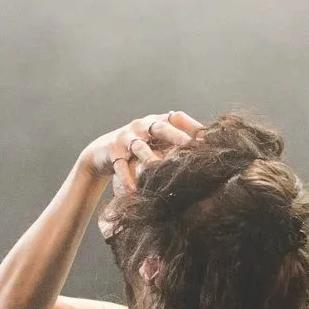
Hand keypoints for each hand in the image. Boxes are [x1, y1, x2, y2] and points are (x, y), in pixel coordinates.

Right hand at [77, 110, 203, 190]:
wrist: (102, 152)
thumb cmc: (137, 147)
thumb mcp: (156, 142)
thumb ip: (176, 142)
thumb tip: (206, 150)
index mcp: (156, 121)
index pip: (176, 117)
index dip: (191, 125)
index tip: (207, 136)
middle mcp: (142, 126)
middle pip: (160, 128)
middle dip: (175, 135)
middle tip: (189, 144)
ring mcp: (126, 138)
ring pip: (140, 147)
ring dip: (150, 158)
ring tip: (159, 168)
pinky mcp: (113, 152)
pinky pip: (120, 166)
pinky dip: (127, 178)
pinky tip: (134, 190)